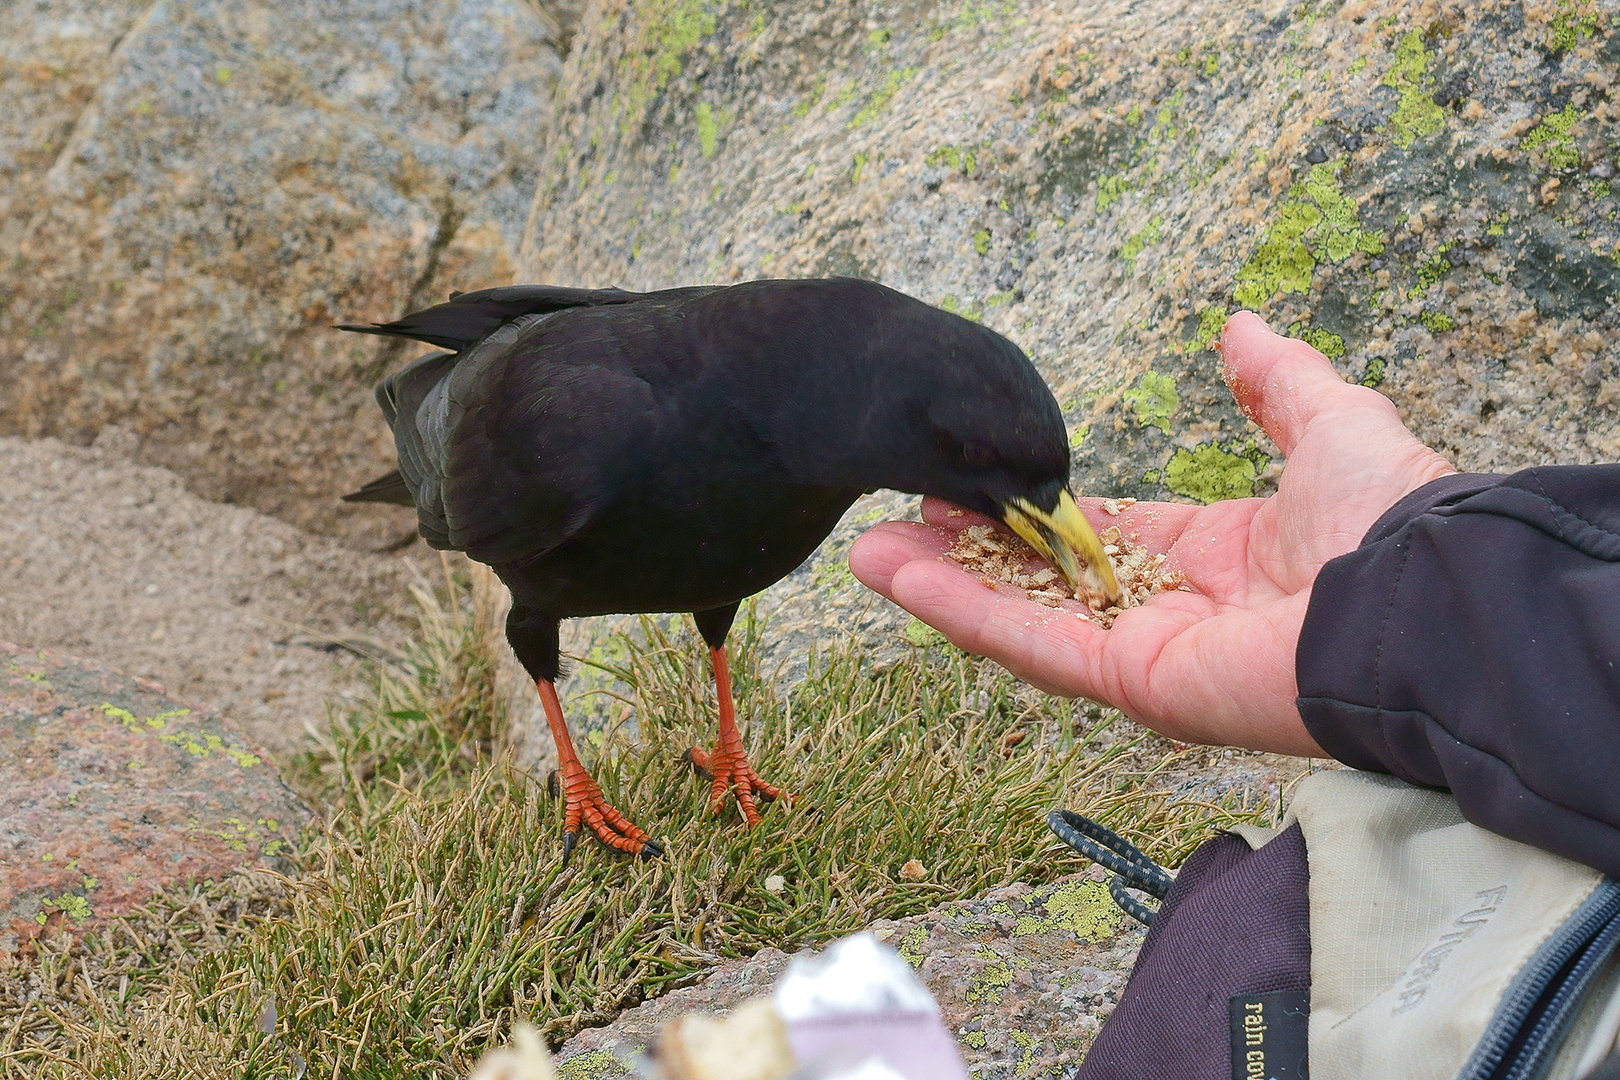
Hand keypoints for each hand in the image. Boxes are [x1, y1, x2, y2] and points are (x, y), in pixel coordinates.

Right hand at [849, 312, 1456, 755]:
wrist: (1421, 596)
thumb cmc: (1389, 518)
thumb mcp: (1330, 421)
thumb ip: (1278, 383)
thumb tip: (1242, 328)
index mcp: (1211, 558)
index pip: (1098, 534)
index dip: (1031, 509)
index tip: (969, 481)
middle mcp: (1168, 611)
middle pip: (1041, 582)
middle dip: (964, 552)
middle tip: (894, 516)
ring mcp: (1143, 654)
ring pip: (1018, 617)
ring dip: (938, 584)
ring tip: (862, 549)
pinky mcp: (1129, 682)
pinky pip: (1028, 644)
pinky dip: (957, 610)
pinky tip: (892, 574)